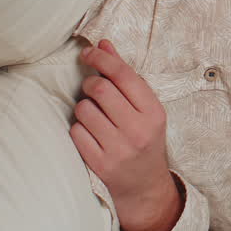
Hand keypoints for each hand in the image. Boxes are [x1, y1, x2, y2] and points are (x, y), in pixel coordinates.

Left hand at [70, 39, 181, 230]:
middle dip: (90, 84)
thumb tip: (104, 44)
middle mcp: (138, 130)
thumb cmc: (144, 139)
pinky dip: (79, 129)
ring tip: (95, 117)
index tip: (89, 52)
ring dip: (83, 108)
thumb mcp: (145, 109)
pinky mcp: (100, 164)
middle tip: (93, 89)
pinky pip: (76, 132)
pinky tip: (91, 134)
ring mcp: (119, 149)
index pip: (123, 75)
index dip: (101, 58)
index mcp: (154, 112)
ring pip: (84, 109)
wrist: (145, 187)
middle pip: (100, 89)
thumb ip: (125, 76)